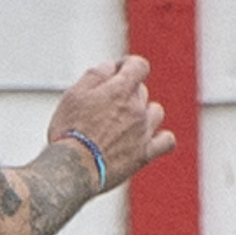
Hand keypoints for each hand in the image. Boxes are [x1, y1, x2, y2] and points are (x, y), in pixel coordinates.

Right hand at [47, 54, 174, 191]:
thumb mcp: (74, 95)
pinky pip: (167, 141)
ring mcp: (143, 131)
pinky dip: (161, 138)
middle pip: (141, 91)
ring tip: (123, 123)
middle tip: (103, 108)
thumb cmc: (68, 131)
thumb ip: (95, 75)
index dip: (127, 66)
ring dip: (143, 113)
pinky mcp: (145, 154)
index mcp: (121, 90)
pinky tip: (148, 139)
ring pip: (156, 112)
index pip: (138, 65)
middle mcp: (137, 108)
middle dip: (125, 94)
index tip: (115, 74)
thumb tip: (112, 67)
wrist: (72, 168)